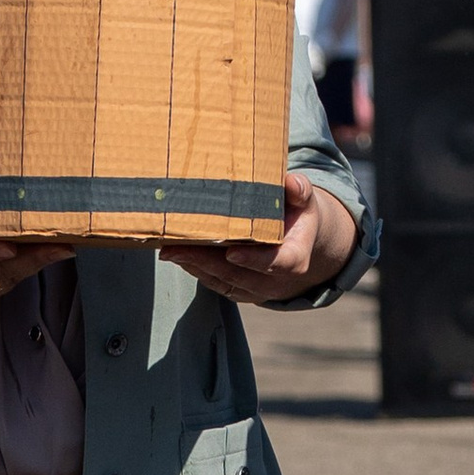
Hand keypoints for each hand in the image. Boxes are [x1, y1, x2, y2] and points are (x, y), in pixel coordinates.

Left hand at [160, 171, 357, 303]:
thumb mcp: (304, 200)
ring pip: (223, 282)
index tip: (231, 253)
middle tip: (176, 248)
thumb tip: (291, 182)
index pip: (277, 263)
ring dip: (195, 267)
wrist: (300, 242)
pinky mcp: (241, 292)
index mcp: (295, 257)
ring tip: (170, 250)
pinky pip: (217, 285)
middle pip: (239, 275)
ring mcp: (257, 289)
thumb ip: (299, 191)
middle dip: (206, 262)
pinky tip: (178, 255)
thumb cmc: (297, 215)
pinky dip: (196, 271)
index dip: (254, 260)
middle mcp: (276, 280)